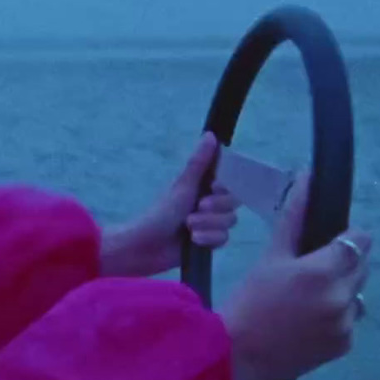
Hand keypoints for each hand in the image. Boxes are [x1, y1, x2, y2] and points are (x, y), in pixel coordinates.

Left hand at [99, 132, 240, 278]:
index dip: (225, 190)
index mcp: (203, 187)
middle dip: (215, 209)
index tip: (212, 189)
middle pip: (232, 205)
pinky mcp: (208, 242)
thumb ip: (199, 162)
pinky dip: (208, 239)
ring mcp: (210, 224)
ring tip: (189, 227)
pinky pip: (223, 239)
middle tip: (197, 208)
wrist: (147, 245)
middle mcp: (209, 204)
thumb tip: (210, 134)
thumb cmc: (162, 212)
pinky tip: (193, 241)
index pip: (231, 185)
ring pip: (229, 223)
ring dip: (208, 225)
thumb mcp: (183, 185)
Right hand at [217, 171, 370, 379]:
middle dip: (343, 264)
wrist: (236, 353)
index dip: (348, 237)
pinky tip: (309, 321)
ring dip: (341, 291)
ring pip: (357, 295)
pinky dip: (336, 318)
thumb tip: (308, 178)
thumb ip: (295, 217)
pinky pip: (349, 321)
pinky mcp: (343, 345)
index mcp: (324, 271)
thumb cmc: (249, 298)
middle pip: (362, 267)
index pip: (361, 241)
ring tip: (309, 298)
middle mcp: (342, 297)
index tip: (329, 242)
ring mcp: (345, 324)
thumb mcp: (271, 255)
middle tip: (311, 270)